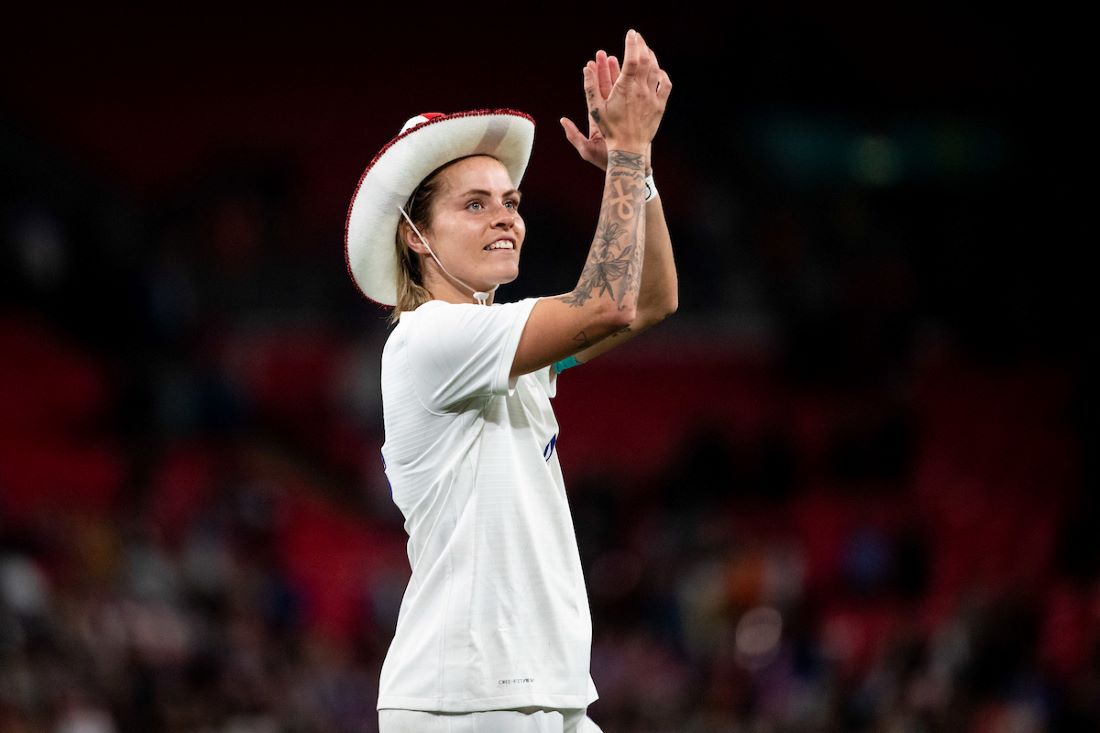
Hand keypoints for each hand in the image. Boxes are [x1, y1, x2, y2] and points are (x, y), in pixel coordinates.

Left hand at [560, 51, 631, 170]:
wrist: (627, 167)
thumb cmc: (606, 162)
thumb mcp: (586, 149)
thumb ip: (574, 135)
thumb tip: (563, 120)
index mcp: (597, 120)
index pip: (593, 94)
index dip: (592, 79)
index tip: (590, 64)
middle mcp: (609, 115)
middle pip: (607, 88)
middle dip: (605, 70)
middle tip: (604, 53)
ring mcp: (622, 115)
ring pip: (621, 90)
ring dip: (619, 74)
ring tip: (617, 57)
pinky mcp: (634, 117)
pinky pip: (633, 98)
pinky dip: (633, 86)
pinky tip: (636, 74)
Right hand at [568, 30, 670, 156]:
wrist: (629, 149)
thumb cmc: (611, 130)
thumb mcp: (596, 109)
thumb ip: (590, 88)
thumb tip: (586, 69)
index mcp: (625, 89)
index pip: (632, 59)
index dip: (632, 43)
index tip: (630, 33)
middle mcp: (641, 90)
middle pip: (645, 60)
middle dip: (641, 45)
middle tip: (637, 37)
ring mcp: (652, 97)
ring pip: (656, 70)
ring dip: (651, 56)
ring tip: (645, 49)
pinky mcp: (659, 105)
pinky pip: (665, 84)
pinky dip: (662, 74)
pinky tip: (658, 70)